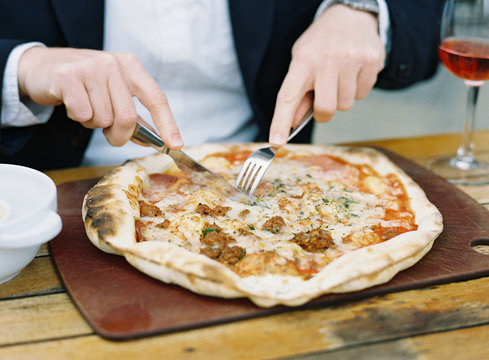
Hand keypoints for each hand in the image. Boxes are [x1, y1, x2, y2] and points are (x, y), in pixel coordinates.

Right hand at [17, 47, 182, 148]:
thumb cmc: (84, 83)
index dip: (168, 124)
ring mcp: (91, 68)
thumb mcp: (113, 91)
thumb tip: (152, 139)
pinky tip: (72, 103)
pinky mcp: (69, 77)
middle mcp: (114, 64)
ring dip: (94, 123)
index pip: (156, 98)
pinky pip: (83, 115)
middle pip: (128, 118)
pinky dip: (78, 117)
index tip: (176, 144)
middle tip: (109, 132)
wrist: (42, 66)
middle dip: (119, 135)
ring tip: (85, 106)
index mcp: (131, 67)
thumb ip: (133, 115)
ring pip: (104, 119)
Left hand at [269, 4, 384, 145]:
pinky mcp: (372, 62)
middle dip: (323, 112)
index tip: (276, 142)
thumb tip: (292, 123)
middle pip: (325, 109)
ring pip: (345, 105)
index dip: (280, 122)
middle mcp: (327, 59)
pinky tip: (352, 73)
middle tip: (322, 99)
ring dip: (340, 99)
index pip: (288, 97)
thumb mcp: (301, 62)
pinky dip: (356, 90)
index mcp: (303, 60)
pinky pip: (362, 95)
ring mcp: (352, 60)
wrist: (351, 16)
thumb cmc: (320, 45)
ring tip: (339, 78)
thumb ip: (297, 93)